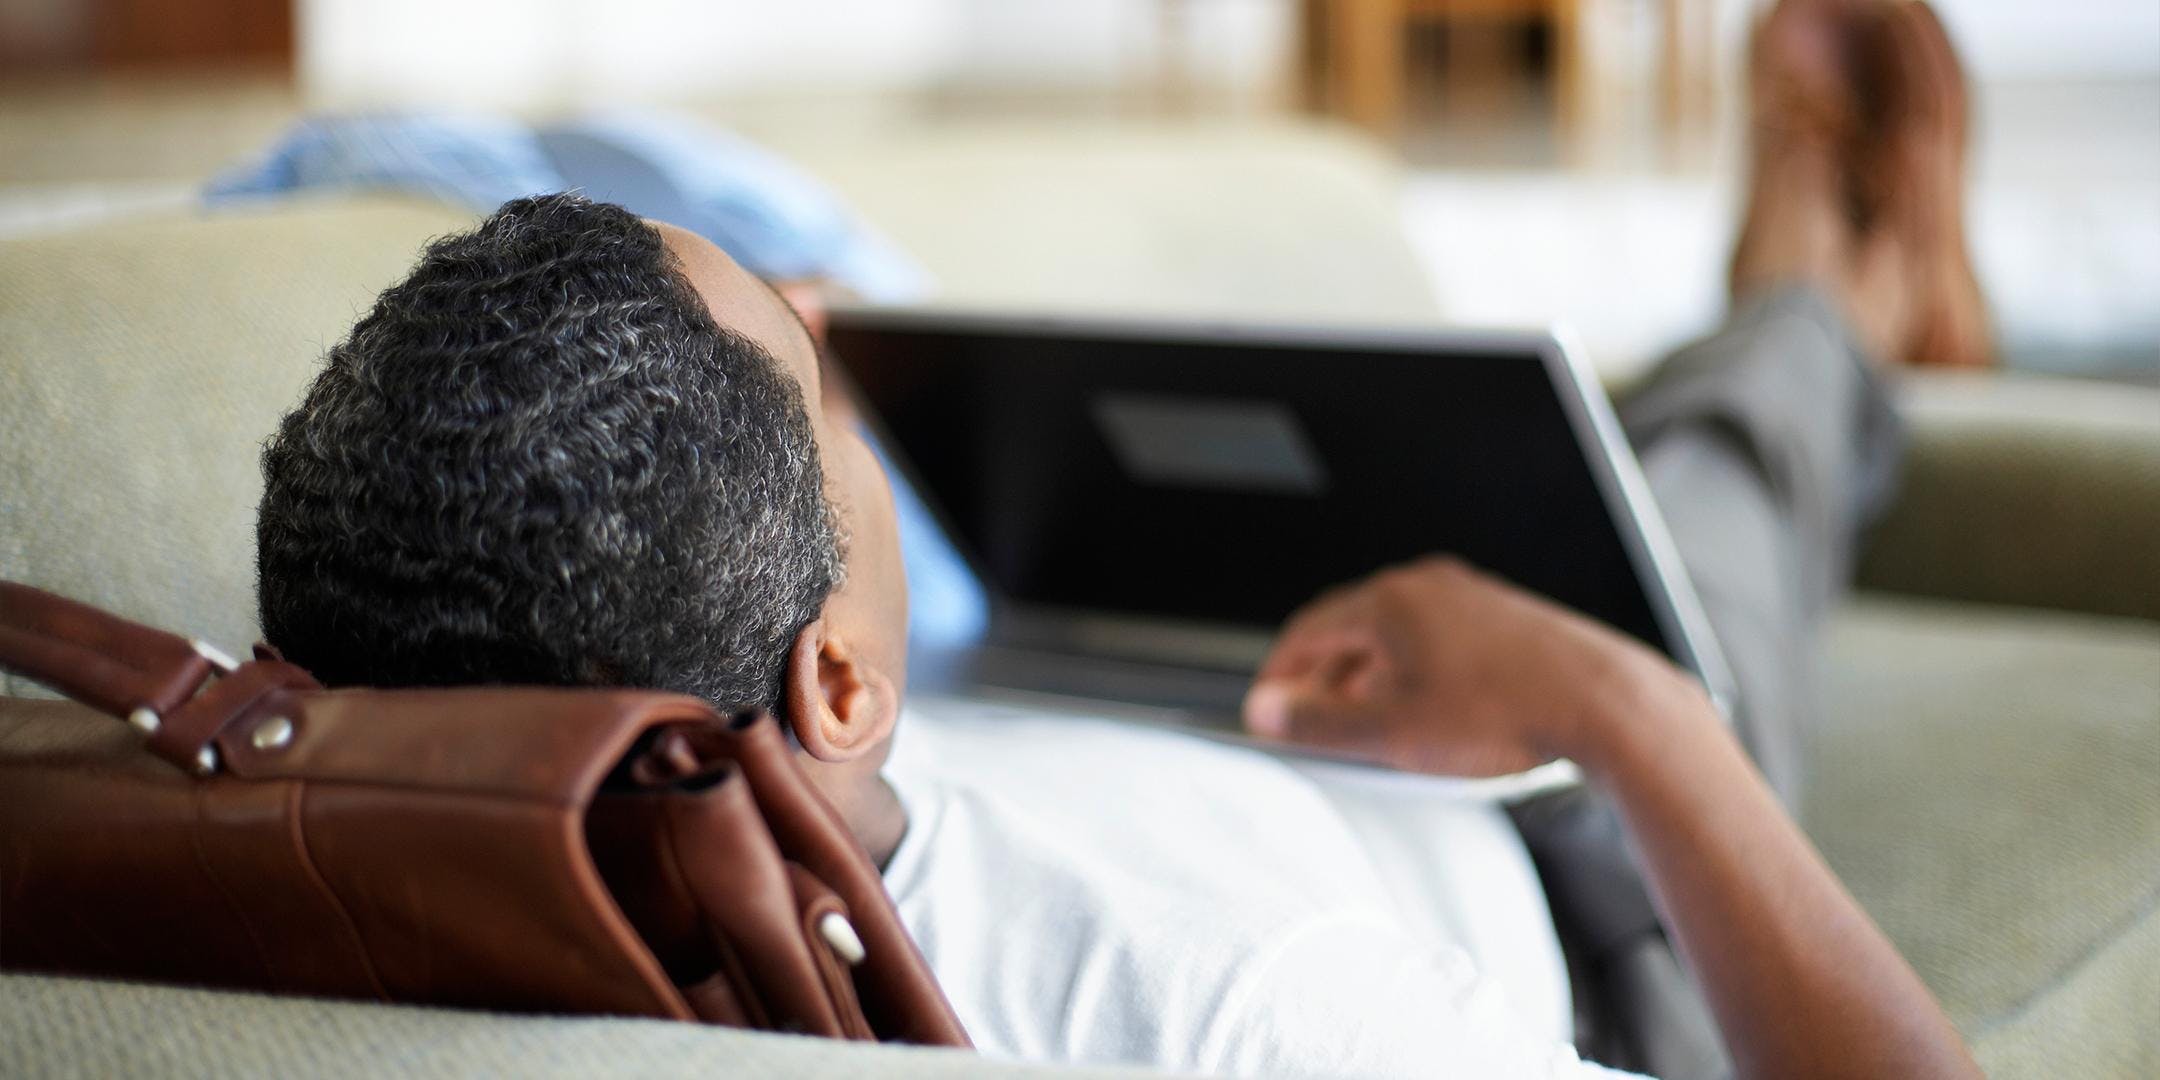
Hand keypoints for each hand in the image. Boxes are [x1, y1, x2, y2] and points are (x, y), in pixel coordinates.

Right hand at [1242, 556, 1689, 776]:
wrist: (1603, 704)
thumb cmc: (1503, 713)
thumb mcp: (1391, 732)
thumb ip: (1318, 722)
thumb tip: (1266, 710)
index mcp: (1389, 602)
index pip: (1308, 631)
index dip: (1280, 675)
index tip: (1269, 709)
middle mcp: (1427, 587)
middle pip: (1351, 630)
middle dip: (1325, 680)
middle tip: (1312, 726)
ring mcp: (1470, 598)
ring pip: (1397, 637)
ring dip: (1371, 680)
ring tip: (1370, 730)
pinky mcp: (1506, 620)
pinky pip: (1438, 641)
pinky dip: (1415, 674)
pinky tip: (1430, 717)